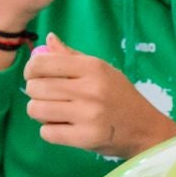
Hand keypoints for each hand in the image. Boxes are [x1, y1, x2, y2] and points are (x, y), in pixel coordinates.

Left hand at [23, 32, 175, 157]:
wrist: (145, 128)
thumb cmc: (120, 96)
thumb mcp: (102, 70)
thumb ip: (72, 56)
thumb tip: (48, 39)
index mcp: (92, 68)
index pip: (42, 63)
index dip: (31, 70)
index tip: (35, 76)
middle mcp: (90, 89)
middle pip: (35, 88)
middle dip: (34, 93)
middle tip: (46, 97)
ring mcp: (87, 115)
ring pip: (36, 110)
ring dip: (40, 112)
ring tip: (54, 112)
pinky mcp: (85, 138)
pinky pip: (47, 132)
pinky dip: (50, 131)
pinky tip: (63, 127)